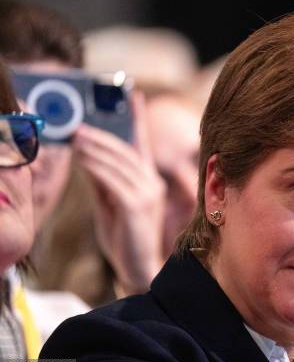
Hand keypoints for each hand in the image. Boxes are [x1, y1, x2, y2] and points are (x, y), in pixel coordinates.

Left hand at [73, 91, 166, 294]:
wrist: (138, 267)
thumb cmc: (125, 236)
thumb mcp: (111, 204)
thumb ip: (103, 181)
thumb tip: (87, 156)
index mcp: (149, 181)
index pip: (143, 144)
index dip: (138, 118)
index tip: (134, 94)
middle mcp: (151, 183)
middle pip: (125, 150)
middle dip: (101, 135)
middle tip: (78, 126)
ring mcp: (146, 193)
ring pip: (118, 162)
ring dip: (94, 148)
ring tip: (75, 137)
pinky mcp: (136, 205)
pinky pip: (113, 180)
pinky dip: (95, 167)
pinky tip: (81, 159)